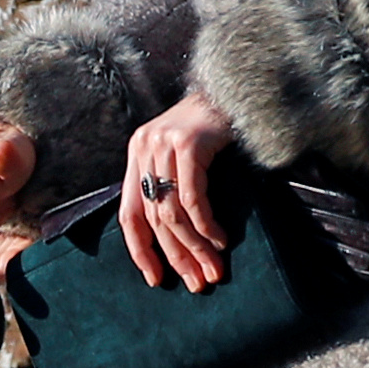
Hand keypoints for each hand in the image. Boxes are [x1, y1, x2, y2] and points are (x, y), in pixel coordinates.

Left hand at [118, 94, 243, 293]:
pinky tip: (220, 241)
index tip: (155, 280)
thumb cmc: (217, 125)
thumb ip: (173, 184)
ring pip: (172, 212)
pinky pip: (193, 197)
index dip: (140, 250)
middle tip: (196, 283)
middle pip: (154, 217)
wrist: (239, 84)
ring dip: (195, 247)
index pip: (129, 213)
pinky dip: (206, 225)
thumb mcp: (185, 154)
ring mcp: (164, 144)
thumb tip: (177, 238)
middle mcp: (144, 148)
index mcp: (138, 153)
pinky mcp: (188, 144)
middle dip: (176, 256)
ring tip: (213, 270)